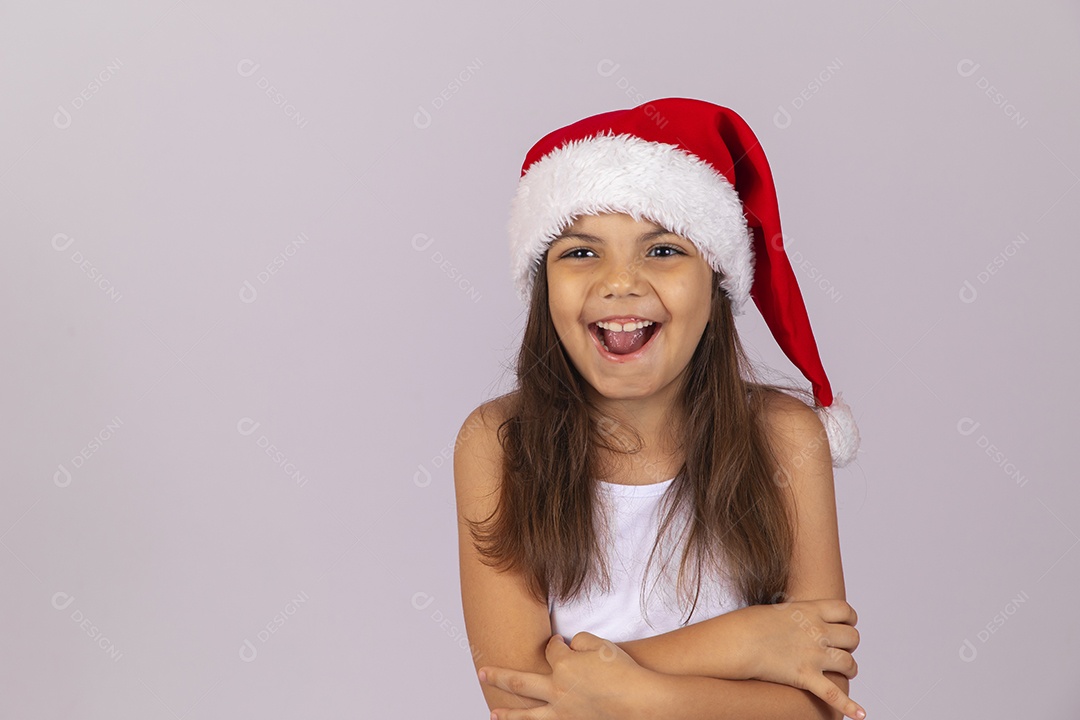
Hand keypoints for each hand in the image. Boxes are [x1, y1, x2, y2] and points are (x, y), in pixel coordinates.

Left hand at [478, 631, 660, 719]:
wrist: (641, 702)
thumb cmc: (624, 672)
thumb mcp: (601, 645)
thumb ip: (580, 641)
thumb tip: (572, 646)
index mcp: (563, 666)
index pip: (551, 650)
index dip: (556, 644)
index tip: (560, 643)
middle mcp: (557, 690)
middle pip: (519, 681)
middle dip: (499, 675)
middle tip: (482, 671)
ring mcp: (564, 713)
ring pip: (527, 715)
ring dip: (508, 714)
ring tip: (493, 714)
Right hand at [734, 599, 863, 719]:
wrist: (738, 640)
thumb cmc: (749, 624)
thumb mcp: (778, 610)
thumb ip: (796, 616)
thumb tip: (800, 622)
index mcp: (811, 610)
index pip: (845, 610)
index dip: (849, 619)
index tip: (845, 624)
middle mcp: (818, 631)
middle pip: (852, 637)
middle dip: (849, 644)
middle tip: (839, 648)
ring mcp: (815, 655)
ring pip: (850, 663)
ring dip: (849, 668)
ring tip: (845, 671)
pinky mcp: (806, 677)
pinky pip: (834, 695)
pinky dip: (849, 706)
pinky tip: (860, 714)